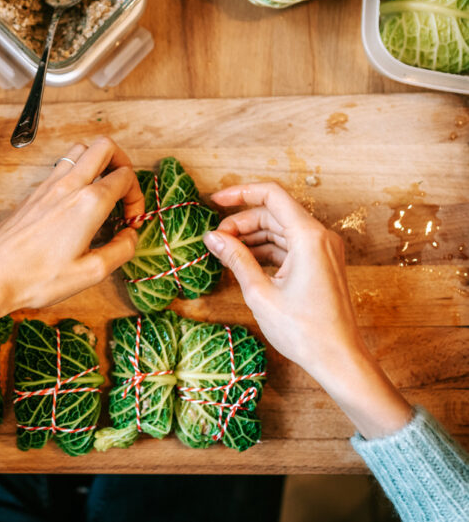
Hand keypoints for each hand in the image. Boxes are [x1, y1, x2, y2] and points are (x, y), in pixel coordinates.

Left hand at [0, 137, 144, 342]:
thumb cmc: (37, 278)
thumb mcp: (91, 273)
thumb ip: (121, 250)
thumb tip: (131, 235)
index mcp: (89, 202)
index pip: (126, 177)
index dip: (138, 197)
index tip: (131, 221)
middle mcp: (69, 185)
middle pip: (105, 146)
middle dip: (123, 163)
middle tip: (123, 191)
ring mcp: (49, 185)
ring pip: (81, 150)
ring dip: (98, 163)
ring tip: (102, 193)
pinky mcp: (35, 192)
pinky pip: (62, 167)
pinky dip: (78, 174)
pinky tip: (76, 204)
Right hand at [202, 182, 411, 438]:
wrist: (338, 359)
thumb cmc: (304, 330)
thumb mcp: (260, 293)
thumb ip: (235, 259)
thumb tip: (212, 238)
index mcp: (308, 237)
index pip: (271, 195)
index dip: (240, 193)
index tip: (215, 201)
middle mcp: (320, 237)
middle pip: (273, 213)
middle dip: (241, 222)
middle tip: (215, 241)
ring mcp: (323, 250)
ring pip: (280, 229)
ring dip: (252, 236)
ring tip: (225, 252)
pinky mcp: (321, 264)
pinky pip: (289, 246)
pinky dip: (266, 250)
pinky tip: (243, 262)